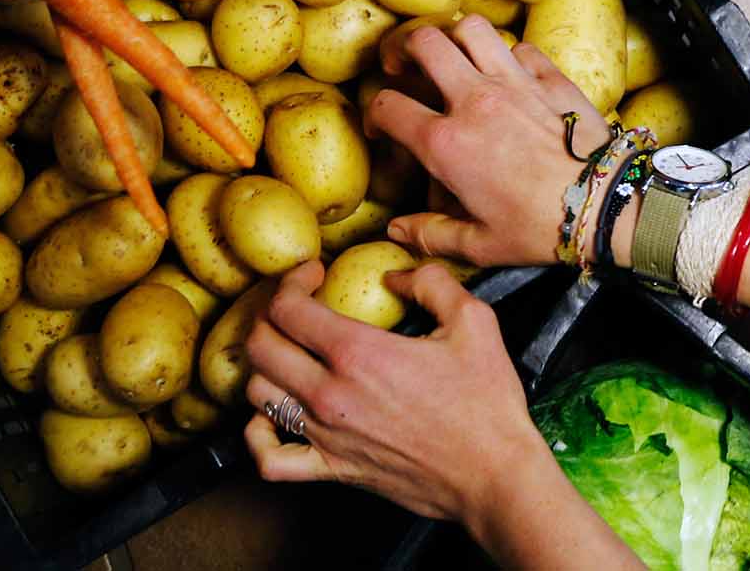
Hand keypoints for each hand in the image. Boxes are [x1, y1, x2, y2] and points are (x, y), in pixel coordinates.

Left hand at [242, 260, 549, 524]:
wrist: (492, 474)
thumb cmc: (486, 403)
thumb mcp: (475, 322)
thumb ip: (431, 283)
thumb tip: (396, 275)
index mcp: (359, 353)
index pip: (289, 308)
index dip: (291, 280)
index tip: (313, 274)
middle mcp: (330, 393)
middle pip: (260, 346)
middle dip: (270, 315)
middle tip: (297, 307)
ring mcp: (326, 435)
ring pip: (258, 394)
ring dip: (265, 365)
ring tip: (290, 353)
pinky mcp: (331, 470)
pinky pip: (269, 457)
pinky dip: (257, 435)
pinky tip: (271, 417)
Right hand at [367, 19, 597, 267]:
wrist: (605, 205)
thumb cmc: (542, 228)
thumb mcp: (479, 245)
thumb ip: (430, 234)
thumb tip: (397, 231)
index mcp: (448, 144)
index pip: (388, 106)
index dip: (375, 114)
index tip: (384, 127)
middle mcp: (476, 102)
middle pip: (424, 42)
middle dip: (403, 47)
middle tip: (405, 65)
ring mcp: (515, 83)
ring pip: (471, 28)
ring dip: (454, 36)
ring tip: (452, 55)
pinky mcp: (551, 77)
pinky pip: (520, 46)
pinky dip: (507, 53)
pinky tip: (507, 74)